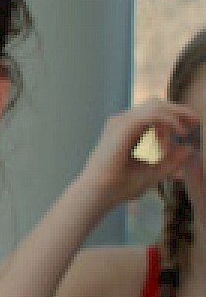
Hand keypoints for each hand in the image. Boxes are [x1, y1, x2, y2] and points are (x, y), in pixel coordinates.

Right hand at [78, 99, 201, 207]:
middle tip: (195, 122)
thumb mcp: (154, 172)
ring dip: (175, 115)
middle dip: (179, 111)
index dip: (175, 115)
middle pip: (156, 104)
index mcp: (126, 130)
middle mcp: (122, 123)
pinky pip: (153, 115)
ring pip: (156, 106)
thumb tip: (189, 148)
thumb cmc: (120, 186)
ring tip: (186, 130)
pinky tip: (178, 131)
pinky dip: (169, 121)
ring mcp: (121, 123)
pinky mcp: (124, 126)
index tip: (191, 127)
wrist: (100, 192)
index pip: (153, 112)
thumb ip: (172, 161)